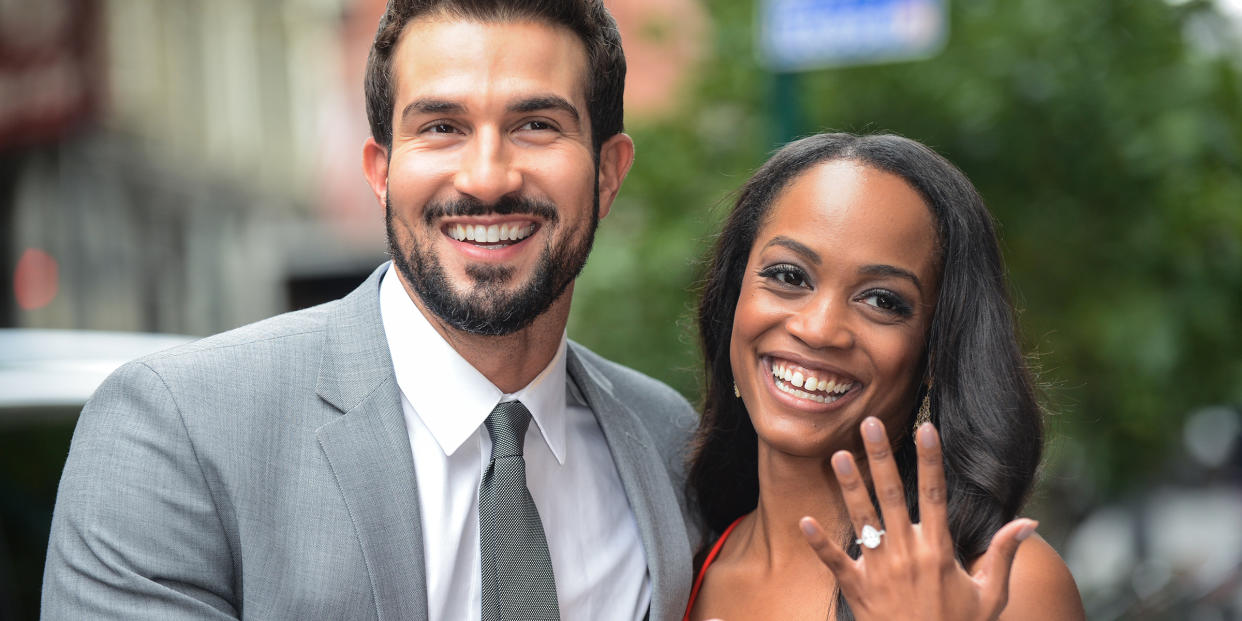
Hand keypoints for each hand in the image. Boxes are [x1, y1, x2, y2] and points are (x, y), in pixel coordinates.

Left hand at [799, 417, 1036, 620]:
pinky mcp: (858, 590)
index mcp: (939, 551)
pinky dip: (820, 543)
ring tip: (837, 455)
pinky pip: (836, 563)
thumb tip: (1028, 521)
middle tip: (869, 423)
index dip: (930, 459)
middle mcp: (907, 554)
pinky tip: (804, 521)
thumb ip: (1004, 554)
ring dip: (849, 487)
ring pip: (862, 520)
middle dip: (880, 457)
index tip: (926, 428)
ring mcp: (880, 571)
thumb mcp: (991, 595)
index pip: (934, 494)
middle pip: (892, 495)